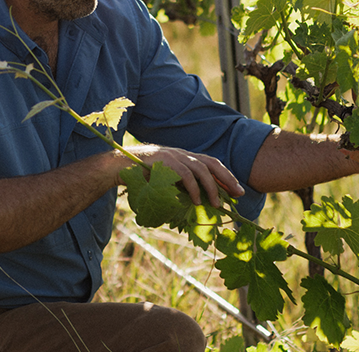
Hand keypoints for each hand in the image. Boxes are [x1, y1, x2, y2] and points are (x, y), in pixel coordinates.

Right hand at [125, 145, 244, 208]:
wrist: (120, 165)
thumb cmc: (141, 176)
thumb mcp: (164, 179)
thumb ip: (178, 185)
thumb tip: (193, 202)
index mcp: (183, 156)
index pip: (210, 163)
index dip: (225, 175)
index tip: (236, 189)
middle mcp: (181, 154)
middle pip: (211, 163)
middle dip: (227, 178)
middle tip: (238, 194)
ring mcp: (174, 156)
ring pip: (201, 169)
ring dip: (212, 187)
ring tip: (216, 204)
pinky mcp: (166, 162)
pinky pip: (185, 175)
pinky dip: (194, 188)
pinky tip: (196, 201)